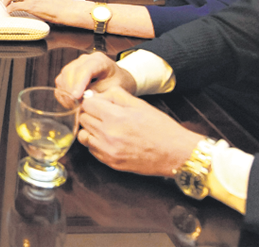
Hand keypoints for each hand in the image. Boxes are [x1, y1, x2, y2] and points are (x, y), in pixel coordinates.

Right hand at [54, 51, 136, 100]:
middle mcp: (85, 60)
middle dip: (71, 90)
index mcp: (99, 60)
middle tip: (75, 106)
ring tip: (74, 106)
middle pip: (71, 72)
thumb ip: (99, 93)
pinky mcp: (69, 72)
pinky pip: (60, 82)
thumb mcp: (114, 89)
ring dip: (66, 93)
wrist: (117, 80)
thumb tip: (84, 99)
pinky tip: (70, 103)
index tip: (76, 97)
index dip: (79, 83)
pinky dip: (63, 93)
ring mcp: (75, 64)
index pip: (85, 70)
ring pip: (63, 76)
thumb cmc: (118, 83)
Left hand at [76, 87, 201, 176]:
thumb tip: (96, 94)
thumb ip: (115, 95)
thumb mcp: (139, 104)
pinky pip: (92, 150)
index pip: (87, 104)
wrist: (176, 153)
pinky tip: (108, 139)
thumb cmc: (160, 127)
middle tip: (102, 114)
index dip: (92, 101)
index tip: (99, 103)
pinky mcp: (111, 163)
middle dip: (90, 114)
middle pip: (83, 119)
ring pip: (83, 136)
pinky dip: (96, 143)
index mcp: (115, 117)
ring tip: (103, 127)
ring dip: (90, 129)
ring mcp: (108, 151)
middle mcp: (108, 135)